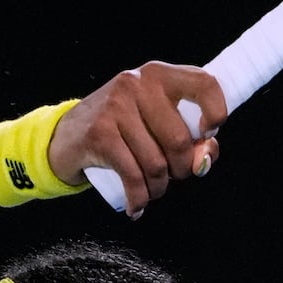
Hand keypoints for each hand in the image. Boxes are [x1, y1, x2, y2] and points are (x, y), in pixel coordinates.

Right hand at [49, 61, 225, 217]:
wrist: (65, 137)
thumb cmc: (120, 130)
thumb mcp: (154, 121)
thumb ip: (188, 137)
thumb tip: (203, 159)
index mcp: (160, 75)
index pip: (205, 84)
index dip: (216, 113)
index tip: (206, 136)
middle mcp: (138, 84)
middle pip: (180, 140)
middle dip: (181, 170)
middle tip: (170, 176)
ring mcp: (116, 107)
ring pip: (157, 163)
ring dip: (158, 188)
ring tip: (151, 191)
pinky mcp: (100, 133)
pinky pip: (133, 175)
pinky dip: (139, 199)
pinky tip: (136, 206)